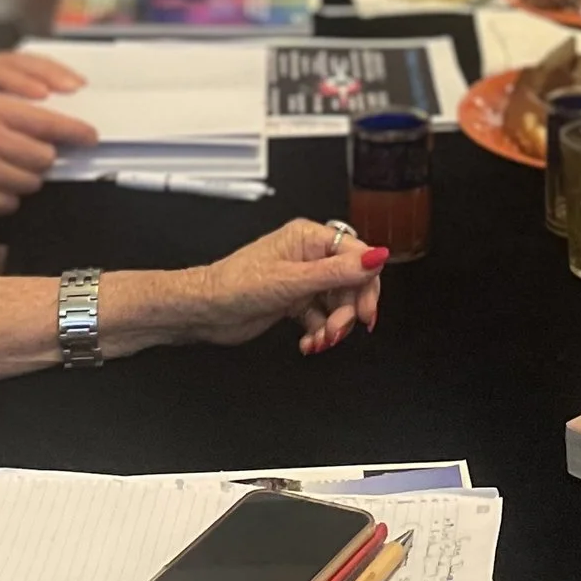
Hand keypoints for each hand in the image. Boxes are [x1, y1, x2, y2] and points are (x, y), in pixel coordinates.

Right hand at [0, 82, 96, 215]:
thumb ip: (7, 103)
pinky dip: (5, 196)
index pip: (49, 124)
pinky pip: (8, 204)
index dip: (75, 132)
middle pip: (44, 157)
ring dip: (25, 176)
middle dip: (43, 155)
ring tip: (4, 165)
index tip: (89, 136)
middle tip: (31, 150)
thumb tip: (47, 115)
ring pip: (29, 183)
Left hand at [191, 218, 385, 354]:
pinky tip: (309, 342)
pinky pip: (321, 317)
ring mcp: (301, 279)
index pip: (357, 256)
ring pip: (337, 303)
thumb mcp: (292, 281)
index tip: (365, 311)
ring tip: (321, 339)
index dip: (367, 284)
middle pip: (351, 282)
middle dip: (348, 311)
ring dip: (334, 326)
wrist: (204, 310)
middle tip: (339, 330)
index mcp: (308, 238)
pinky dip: (320, 332)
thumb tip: (376, 257)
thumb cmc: (234, 286)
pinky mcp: (294, 300)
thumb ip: (337, 272)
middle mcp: (308, 256)